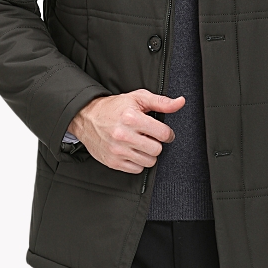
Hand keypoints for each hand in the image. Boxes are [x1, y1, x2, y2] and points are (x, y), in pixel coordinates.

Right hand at [68, 90, 184, 172]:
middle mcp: (123, 135)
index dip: (167, 133)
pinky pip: (137, 169)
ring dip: (148, 153)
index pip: (163, 133)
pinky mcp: (113, 162)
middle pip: (157, 150)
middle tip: (149, 137)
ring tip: (140, 143)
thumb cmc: (114, 107)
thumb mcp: (138, 98)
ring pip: (149, 161)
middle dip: (156, 143)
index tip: (161, 132)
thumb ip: (162, 102)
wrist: (87, 117)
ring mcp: (117, 150)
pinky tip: (132, 150)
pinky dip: (138, 161)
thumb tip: (180, 102)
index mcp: (131, 117)